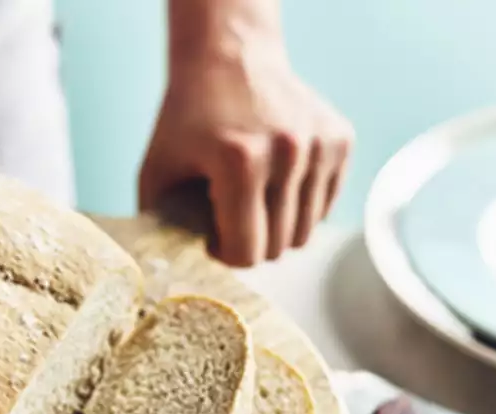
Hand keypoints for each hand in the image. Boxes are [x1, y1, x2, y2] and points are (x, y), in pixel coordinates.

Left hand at [139, 47, 353, 265]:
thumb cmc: (186, 120)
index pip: (247, 253)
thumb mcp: (155, 172)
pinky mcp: (340, 140)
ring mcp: (320, 145)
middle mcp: (288, 152)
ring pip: (306, 232)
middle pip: (279, 247)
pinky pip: (324, 206)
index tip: (211, 238)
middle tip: (227, 217)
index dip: (225, 255)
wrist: (229, 57)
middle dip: (250, 243)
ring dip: (276, 227)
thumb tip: (168, 274)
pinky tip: (274, 181)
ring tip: (250, 198)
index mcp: (240, 163)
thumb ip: (160, 225)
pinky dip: (299, 205)